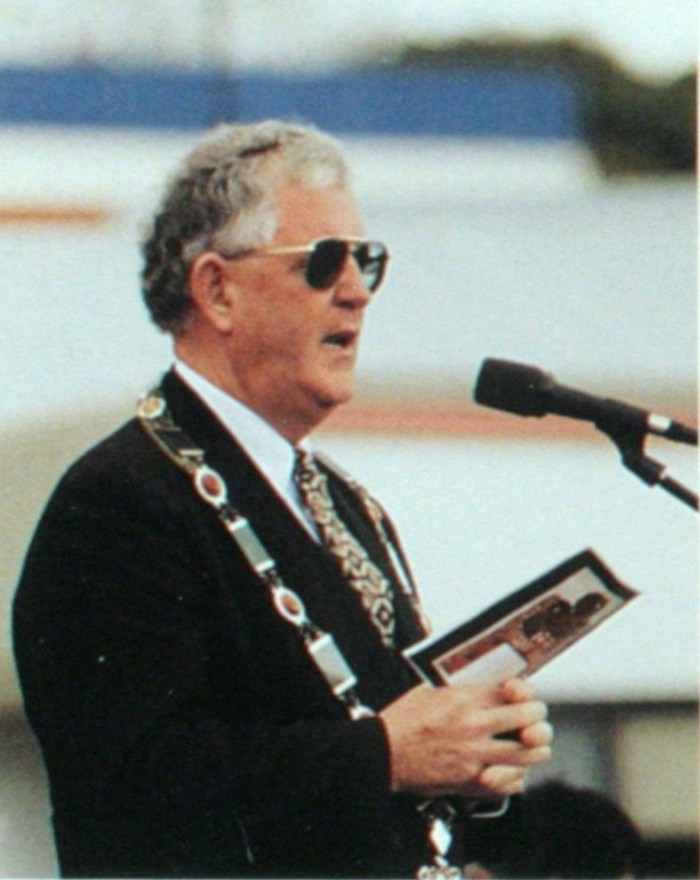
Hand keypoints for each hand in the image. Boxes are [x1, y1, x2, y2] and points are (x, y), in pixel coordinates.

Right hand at [378, 677, 551, 799]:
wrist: (383, 755)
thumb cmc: (402, 721)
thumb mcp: (429, 690)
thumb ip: (459, 689)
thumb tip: (484, 687)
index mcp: (463, 699)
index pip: (513, 691)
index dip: (524, 693)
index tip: (523, 696)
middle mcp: (473, 726)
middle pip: (529, 718)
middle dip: (537, 717)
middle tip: (535, 719)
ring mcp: (475, 756)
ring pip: (528, 753)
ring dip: (535, 748)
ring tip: (533, 745)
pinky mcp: (471, 782)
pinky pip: (511, 781)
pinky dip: (517, 776)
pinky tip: (512, 769)